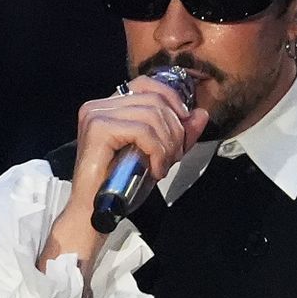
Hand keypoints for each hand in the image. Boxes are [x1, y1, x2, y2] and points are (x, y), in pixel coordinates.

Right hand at [38, 77, 208, 270]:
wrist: (95, 213)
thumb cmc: (121, 185)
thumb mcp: (158, 154)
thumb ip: (179, 134)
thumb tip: (201, 114)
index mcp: (110, 106)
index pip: (147, 84)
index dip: (172, 100)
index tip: (183, 126)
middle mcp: (99, 105)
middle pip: (154, 100)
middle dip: (174, 130)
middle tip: (172, 158)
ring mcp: (96, 114)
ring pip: (151, 115)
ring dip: (167, 144)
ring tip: (163, 165)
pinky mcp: (98, 128)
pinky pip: (143, 131)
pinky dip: (157, 152)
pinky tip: (155, 171)